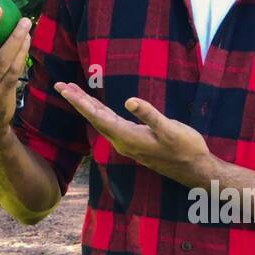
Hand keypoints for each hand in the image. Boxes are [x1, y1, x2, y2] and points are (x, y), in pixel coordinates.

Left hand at [53, 81, 212, 187]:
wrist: (194, 169)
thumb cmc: (185, 147)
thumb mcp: (170, 129)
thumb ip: (149, 115)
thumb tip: (130, 101)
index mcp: (127, 137)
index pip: (97, 116)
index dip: (80, 102)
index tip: (64, 90)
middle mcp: (122, 141)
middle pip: (94, 117)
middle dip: (77, 101)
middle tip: (59, 85)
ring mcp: (127, 142)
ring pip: (100, 120)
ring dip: (86, 105)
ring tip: (73, 91)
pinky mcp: (133, 141)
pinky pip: (109, 123)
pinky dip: (99, 111)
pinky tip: (96, 106)